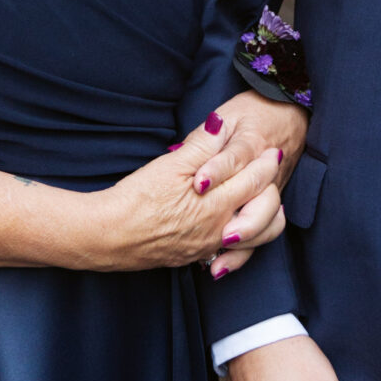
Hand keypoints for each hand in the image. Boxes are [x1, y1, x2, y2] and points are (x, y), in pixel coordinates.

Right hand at [90, 114, 284, 273]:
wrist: (108, 237)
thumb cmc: (136, 198)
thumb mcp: (169, 165)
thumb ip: (201, 146)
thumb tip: (221, 124)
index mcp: (216, 203)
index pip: (254, 181)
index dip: (265, 164)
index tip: (272, 151)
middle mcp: (218, 229)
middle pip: (262, 210)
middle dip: (271, 187)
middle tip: (272, 171)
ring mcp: (207, 246)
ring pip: (253, 237)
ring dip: (265, 218)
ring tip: (266, 203)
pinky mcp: (193, 257)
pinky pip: (230, 253)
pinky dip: (244, 240)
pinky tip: (238, 230)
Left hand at [195, 90, 307, 275]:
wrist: (290, 115)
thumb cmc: (255, 114)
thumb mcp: (229, 116)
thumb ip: (208, 135)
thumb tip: (190, 143)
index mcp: (252, 145)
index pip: (236, 159)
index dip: (218, 171)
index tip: (199, 184)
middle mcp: (266, 173)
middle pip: (261, 201)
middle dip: (243, 221)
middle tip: (222, 233)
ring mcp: (269, 192)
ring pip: (266, 222)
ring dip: (246, 237)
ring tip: (221, 248)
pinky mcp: (265, 207)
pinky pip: (260, 236)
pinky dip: (240, 255)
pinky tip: (217, 267)